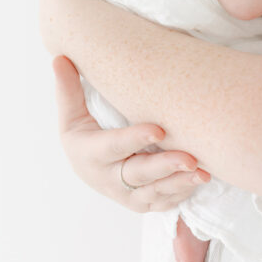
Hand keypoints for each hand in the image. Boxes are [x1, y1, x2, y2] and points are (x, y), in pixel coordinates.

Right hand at [52, 55, 210, 212]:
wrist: (90, 171)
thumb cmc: (84, 136)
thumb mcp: (71, 116)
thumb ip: (68, 90)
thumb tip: (59, 57)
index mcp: (90, 154)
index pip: (114, 146)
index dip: (135, 139)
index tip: (159, 130)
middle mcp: (108, 179)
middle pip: (139, 174)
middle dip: (165, 167)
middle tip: (189, 158)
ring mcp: (127, 195)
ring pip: (155, 192)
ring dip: (179, 182)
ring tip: (202, 172)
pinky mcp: (143, 203)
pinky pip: (164, 202)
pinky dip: (182, 192)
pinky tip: (200, 179)